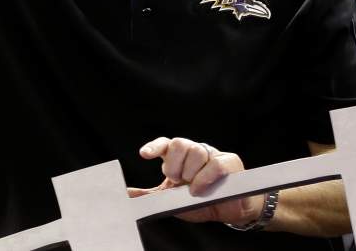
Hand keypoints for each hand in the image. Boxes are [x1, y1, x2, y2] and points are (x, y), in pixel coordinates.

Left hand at [128, 137, 262, 225]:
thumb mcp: (170, 200)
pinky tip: (200, 189)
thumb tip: (127, 193)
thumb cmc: (198, 202)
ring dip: (191, 172)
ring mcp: (211, 154)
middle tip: (177, 180)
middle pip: (179, 144)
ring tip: (192, 188)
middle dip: (174, 164)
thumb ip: (150, 196)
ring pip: (197, 151)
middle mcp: (193, 151)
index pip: (164, 145)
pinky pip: (215, 164)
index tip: (144, 155)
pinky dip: (206, 177)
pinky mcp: (229, 161)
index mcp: (178, 158)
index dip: (154, 147)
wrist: (226, 210)